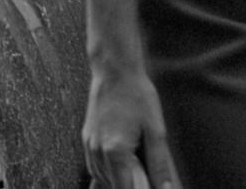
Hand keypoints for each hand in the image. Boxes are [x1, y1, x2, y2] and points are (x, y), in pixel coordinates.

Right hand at [83, 65, 180, 188]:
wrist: (114, 68)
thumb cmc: (136, 94)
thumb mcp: (155, 129)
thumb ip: (159, 164)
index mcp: (115, 152)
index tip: (148, 185)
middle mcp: (98, 151)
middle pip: (113, 186)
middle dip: (129, 185)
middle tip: (146, 176)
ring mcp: (89, 144)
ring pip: (101, 178)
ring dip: (118, 180)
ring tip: (136, 169)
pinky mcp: (86, 136)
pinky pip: (94, 166)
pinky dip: (107, 172)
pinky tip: (120, 166)